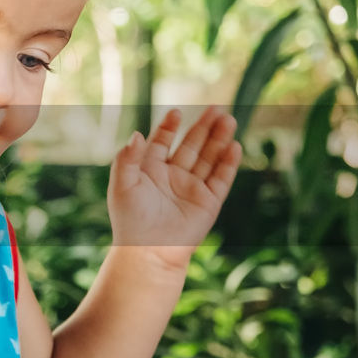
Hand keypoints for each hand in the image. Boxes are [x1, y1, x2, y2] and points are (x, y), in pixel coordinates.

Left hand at [108, 104, 241, 270]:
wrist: (147, 250)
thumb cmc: (130, 219)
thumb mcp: (122, 184)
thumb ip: (127, 158)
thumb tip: (137, 134)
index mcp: (150, 170)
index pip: (162, 142)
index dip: (169, 127)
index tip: (176, 113)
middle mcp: (173, 177)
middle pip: (192, 145)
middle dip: (204, 127)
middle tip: (217, 107)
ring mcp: (192, 188)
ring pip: (209, 158)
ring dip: (219, 139)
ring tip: (229, 119)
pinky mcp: (209, 202)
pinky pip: (221, 178)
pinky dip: (228, 163)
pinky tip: (234, 146)